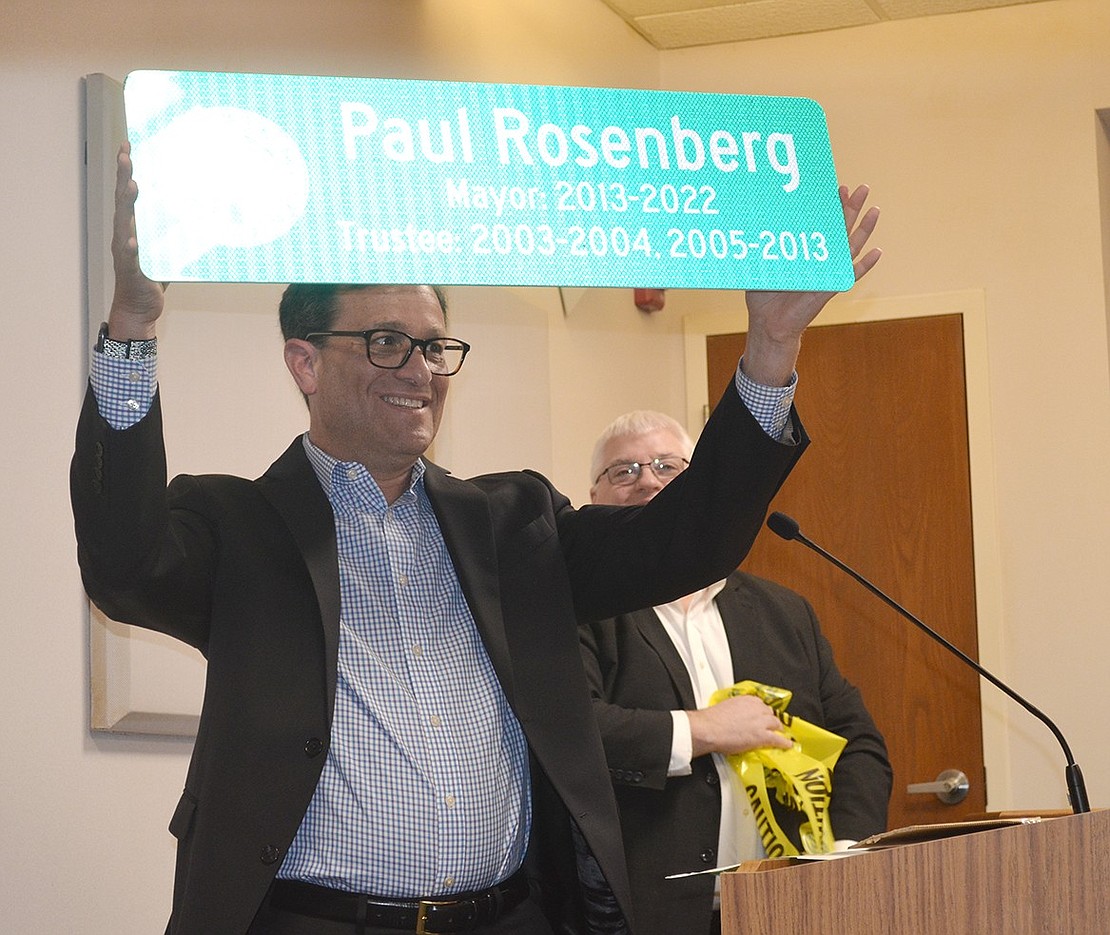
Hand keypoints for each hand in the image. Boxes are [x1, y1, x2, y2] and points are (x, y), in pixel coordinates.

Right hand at [107, 141, 163, 339]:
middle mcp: (124, 235)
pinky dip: (129, 245)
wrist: (139, 308)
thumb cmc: (151, 278)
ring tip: (132, 185)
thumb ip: (177, 234)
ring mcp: (124, 252)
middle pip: (123, 201)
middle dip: (124, 176)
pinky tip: (130, 236)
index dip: (128, 171)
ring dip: (127, 204)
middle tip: (126, 154)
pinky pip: (129, 256)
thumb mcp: (167, 251)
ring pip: (123, 223)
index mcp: (132, 228)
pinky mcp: (130, 270)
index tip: (128, 147)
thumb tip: (202, 220)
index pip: (129, 195)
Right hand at [687, 693, 792, 757]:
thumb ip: (736, 710)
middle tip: (769, 727)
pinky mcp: (763, 736)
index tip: (760, 717)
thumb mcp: (726, 707)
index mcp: (747, 699)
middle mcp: (757, 708)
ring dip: (777, 730)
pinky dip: (784, 743)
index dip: (761, 713)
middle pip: (770, 714)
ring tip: (778, 734)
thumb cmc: (712, 720)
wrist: (709, 728)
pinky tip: (787, 745)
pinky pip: (778, 739)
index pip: (761, 705)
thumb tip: (736, 717)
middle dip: (770, 721)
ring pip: (776, 724)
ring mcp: (761, 722)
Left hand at [741, 184, 880, 386]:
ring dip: (863, 229)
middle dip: (851, 208)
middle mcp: (820, 259)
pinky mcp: (829, 288)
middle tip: (860, 188)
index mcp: (806, 251)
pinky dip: (865, 266)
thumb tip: (751, 226)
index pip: (821, 223)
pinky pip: (850, 275)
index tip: (835, 187)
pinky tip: (877, 253)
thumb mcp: (761, 266)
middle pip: (840, 229)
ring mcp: (827, 272)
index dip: (830, 206)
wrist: (767, 323)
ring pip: (850, 247)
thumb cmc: (764, 296)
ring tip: (874, 210)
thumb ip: (762, 249)